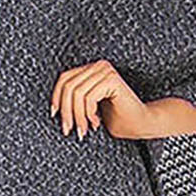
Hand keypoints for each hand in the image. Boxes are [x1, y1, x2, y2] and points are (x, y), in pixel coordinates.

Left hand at [50, 58, 195, 138]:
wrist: (141, 124)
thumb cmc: (117, 118)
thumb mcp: (88, 108)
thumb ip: (74, 100)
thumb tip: (54, 107)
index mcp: (91, 69)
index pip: (64, 78)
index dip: (56, 97)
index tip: (54, 115)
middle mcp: (98, 66)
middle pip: (68, 86)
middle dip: (66, 111)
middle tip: (69, 129)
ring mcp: (105, 71)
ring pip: (76, 93)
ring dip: (77, 116)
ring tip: (84, 130)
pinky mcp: (112, 79)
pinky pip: (88, 97)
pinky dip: (88, 113)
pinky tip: (96, 123)